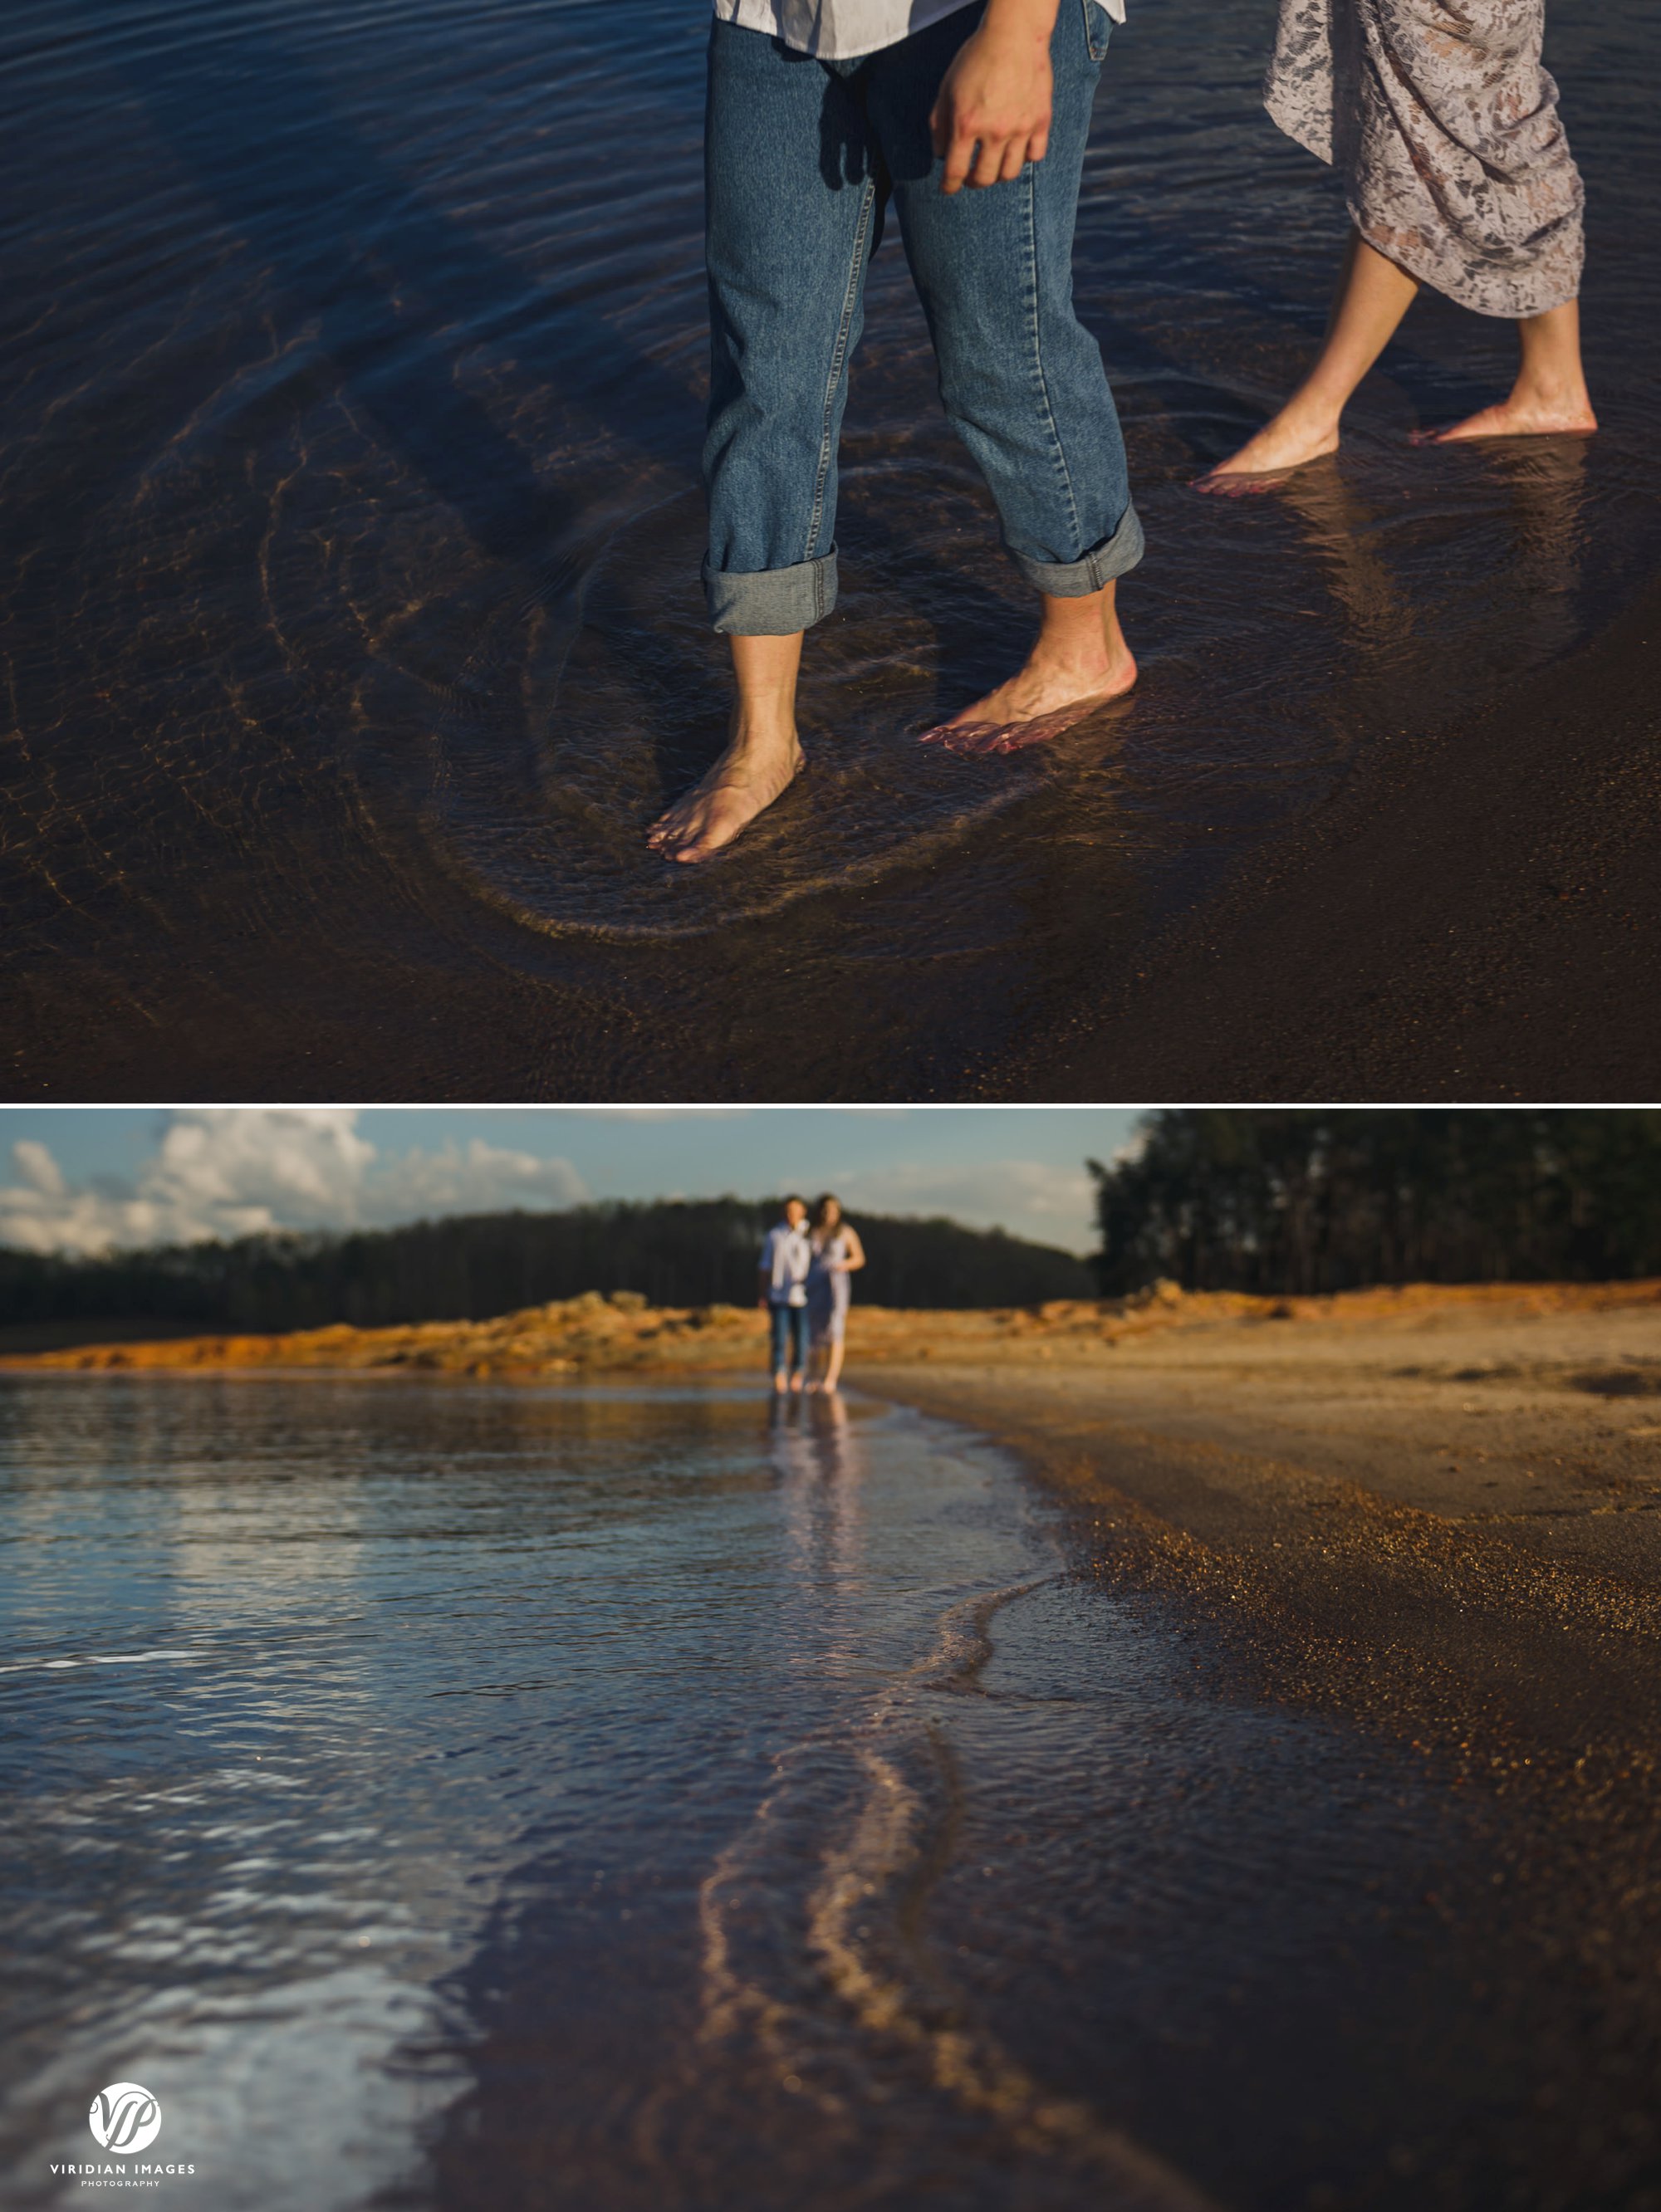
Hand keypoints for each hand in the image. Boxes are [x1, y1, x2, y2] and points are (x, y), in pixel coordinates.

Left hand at [930, 1, 1055, 194]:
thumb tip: (940, 154)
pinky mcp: (1041, 121)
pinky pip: (1035, 156)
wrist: (1014, 35)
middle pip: (984, 179)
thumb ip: (939, 124)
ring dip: (998, 174)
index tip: (948, 189)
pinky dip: (1025, 157)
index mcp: (966, 125)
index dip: (949, 186)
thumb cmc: (976, 59)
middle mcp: (994, 132)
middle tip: (972, 175)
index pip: (955, 172)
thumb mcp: (947, 88)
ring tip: (994, 164)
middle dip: (974, 181)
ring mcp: (1020, 128)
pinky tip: (1018, 149)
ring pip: (1010, 173)